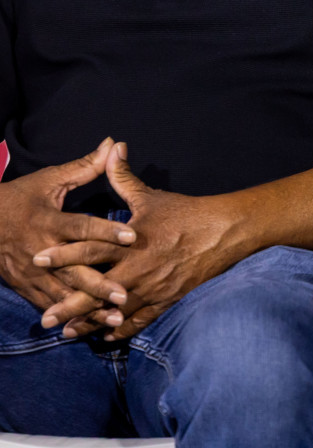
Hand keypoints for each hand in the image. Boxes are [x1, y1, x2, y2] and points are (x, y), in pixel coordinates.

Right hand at [0, 137, 134, 327]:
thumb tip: (114, 144)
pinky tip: (88, 328)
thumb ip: (85, 167)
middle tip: (125, 294)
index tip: (133, 236)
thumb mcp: (49, 180)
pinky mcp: (25, 286)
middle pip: (74, 268)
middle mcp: (41, 249)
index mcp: (48, 220)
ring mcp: (31, 271)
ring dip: (88, 306)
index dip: (107, 231)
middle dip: (99, 283)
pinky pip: (48, 303)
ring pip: (62, 292)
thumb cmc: (21, 198)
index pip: (82, 226)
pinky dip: (67, 315)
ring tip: (115, 318)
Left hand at [36, 143, 244, 339]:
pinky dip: (121, 329)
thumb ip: (124, 177)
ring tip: (68, 333)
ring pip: (116, 311)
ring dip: (91, 323)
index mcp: (131, 241)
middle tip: (46, 319)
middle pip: (97, 290)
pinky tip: (106, 335)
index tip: (38, 260)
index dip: (63, 254)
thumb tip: (112, 147)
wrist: (225, 231)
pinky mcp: (167, 298)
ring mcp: (153, 286)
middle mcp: (139, 267)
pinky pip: (141, 320)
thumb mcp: (152, 195)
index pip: (90, 248)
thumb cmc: (186, 212)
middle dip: (70, 306)